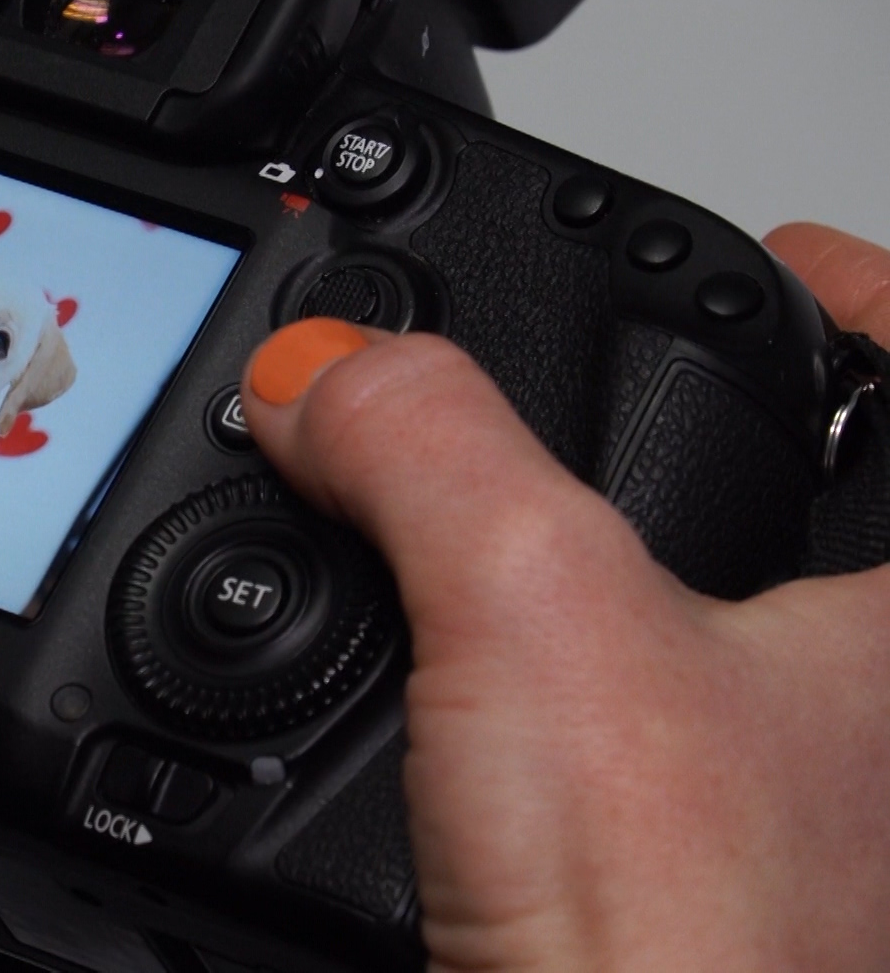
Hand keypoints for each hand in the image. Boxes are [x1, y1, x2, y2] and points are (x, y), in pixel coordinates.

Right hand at [240, 224, 889, 970]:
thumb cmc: (687, 955)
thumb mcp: (538, 623)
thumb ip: (427, 452)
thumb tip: (327, 371)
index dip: (874, 302)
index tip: (790, 260)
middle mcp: (858, 735)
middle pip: (846, 538)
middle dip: (749, 441)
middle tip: (647, 379)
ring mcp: (785, 822)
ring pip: (734, 647)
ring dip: (631, 569)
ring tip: (501, 518)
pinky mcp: (677, 892)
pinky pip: (624, 748)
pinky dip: (537, 696)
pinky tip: (447, 700)